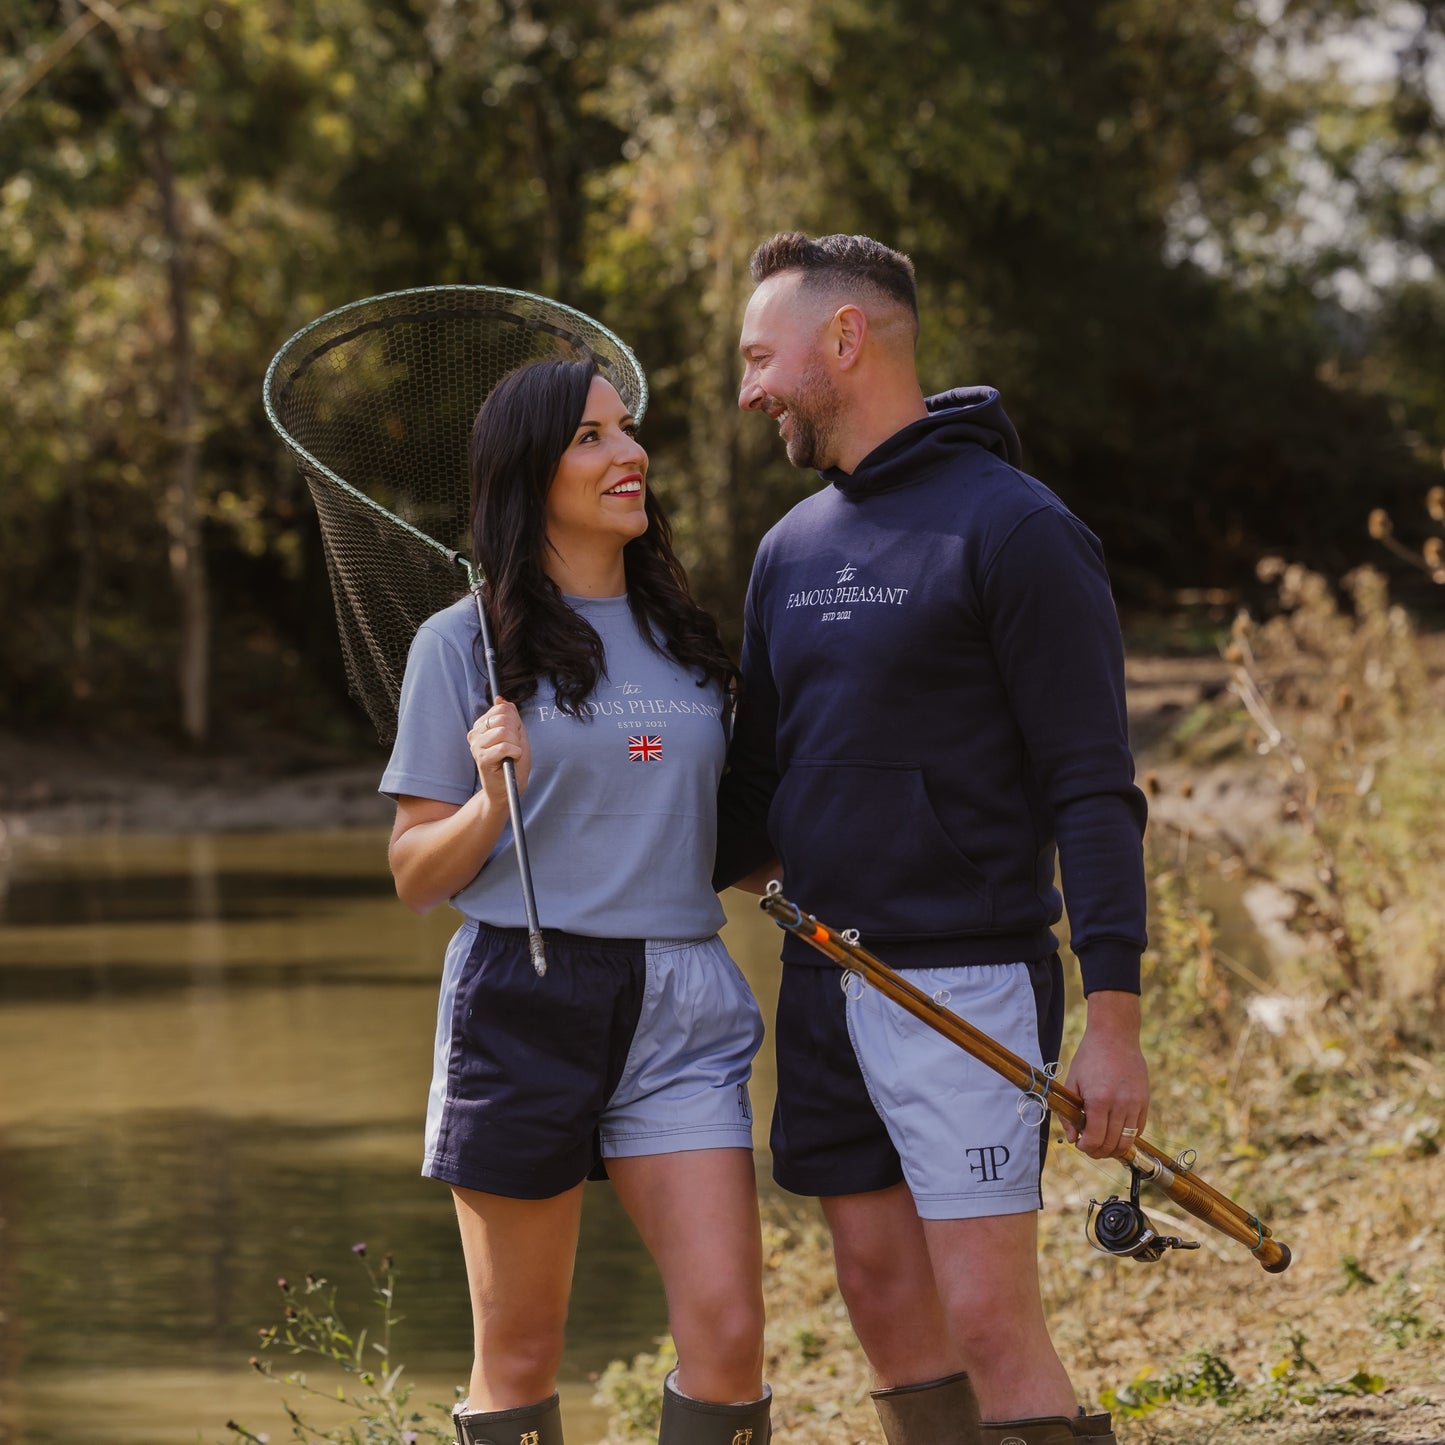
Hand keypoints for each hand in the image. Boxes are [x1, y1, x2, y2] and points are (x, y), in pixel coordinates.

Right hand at [467, 697, 530, 805]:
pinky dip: (515, 753)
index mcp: (481, 725)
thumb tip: (500, 699)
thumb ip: (510, 715)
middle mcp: (475, 733)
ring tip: (512, 754)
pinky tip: (512, 760)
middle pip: (503, 718)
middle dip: (516, 733)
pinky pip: (504, 747)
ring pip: (504, 732)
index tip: (514, 736)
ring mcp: (476, 746)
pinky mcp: (481, 759)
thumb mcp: (516, 733)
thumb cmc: (513, 761)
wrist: (510, 786)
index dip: (516, 722)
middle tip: (514, 747)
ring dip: (516, 744)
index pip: (502, 709)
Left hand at [1061, 990, 1148, 1159]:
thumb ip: (1068, 1113)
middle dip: (1098, 1151)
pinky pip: (1138, 1129)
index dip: (1085, 1147)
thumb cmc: (1090, 1057)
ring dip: (1114, 1148)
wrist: (1115, 1036)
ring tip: (1102, 1143)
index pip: (1095, 1139)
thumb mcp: (1072, 1082)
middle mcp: (1120, 1104)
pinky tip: (1115, 1130)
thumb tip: (1072, 1139)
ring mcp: (1135, 1103)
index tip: (1079, 1144)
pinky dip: (1127, 1136)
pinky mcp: (1145, 1101)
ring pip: (1127, 1141)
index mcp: (1099, 1099)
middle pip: (1112, 1144)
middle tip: (1089, 1146)